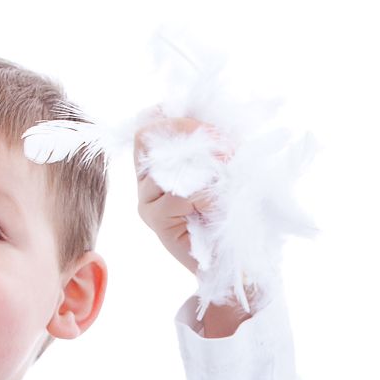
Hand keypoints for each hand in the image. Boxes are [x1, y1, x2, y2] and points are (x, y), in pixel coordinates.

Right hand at [134, 113, 219, 275]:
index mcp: (158, 167)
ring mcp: (146, 201)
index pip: (148, 129)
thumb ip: (216, 148)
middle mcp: (145, 182)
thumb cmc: (232, 218)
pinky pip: (180, 192)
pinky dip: (206, 193)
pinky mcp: (154, 220)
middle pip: (147, 137)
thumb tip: (217, 125)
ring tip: (229, 175)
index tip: (204, 120)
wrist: (233, 263)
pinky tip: (219, 204)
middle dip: (188, 132)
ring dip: (204, 164)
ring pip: (166, 164)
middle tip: (223, 142)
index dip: (170, 115)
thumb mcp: (226, 173)